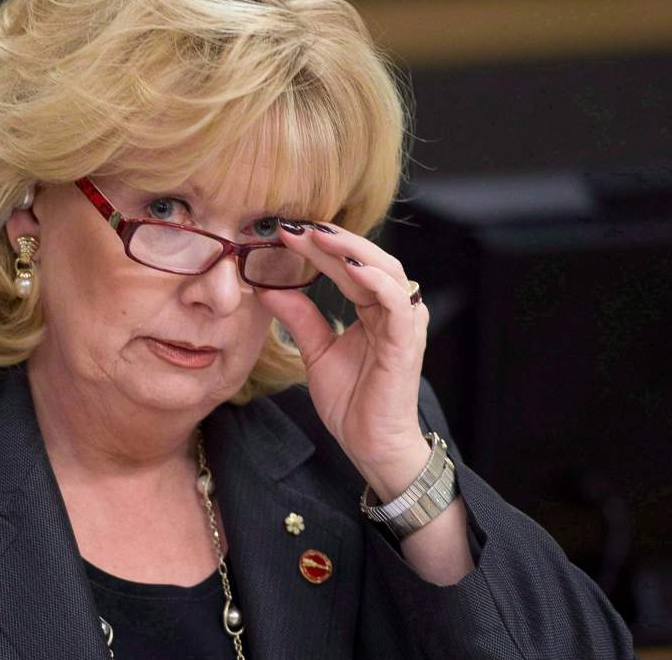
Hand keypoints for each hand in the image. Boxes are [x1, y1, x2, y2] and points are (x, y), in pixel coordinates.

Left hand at [255, 222, 430, 495]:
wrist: (371, 445)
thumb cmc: (353, 401)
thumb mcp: (316, 351)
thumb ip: (299, 316)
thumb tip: (266, 286)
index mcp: (373, 309)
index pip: (348, 265)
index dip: (319, 246)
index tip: (286, 231)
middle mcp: (392, 310)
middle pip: (367, 258)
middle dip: (333, 238)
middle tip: (297, 225)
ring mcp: (402, 324)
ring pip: (385, 270)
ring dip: (352, 250)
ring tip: (319, 236)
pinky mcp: (405, 342)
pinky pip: (396, 303)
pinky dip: (375, 281)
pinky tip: (350, 268)